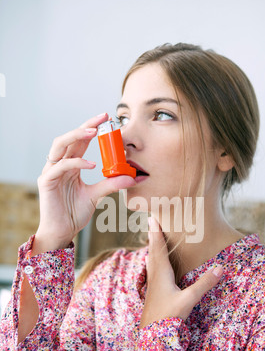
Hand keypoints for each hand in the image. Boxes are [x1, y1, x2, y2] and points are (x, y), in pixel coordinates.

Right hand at [33, 114, 135, 253]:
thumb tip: (133, 178)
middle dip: (85, 125)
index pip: (80, 141)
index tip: (107, 119)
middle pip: (69, 137)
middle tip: (102, 118)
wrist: (62, 231)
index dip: (91, 127)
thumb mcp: (97, 195)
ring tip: (93, 132)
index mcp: (70, 165)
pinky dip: (77, 162)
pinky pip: (61, 166)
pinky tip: (91, 164)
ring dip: (76, 136)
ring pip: (59, 145)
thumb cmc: (74, 213)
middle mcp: (58, 164)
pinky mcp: (46, 181)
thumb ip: (111, 184)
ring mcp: (51, 171)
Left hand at [139, 217, 223, 328]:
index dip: (155, 232)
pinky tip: (155, 268)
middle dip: (153, 236)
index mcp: (161, 274)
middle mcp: (154, 277)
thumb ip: (204, 284)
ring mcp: (152, 286)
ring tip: (152, 239)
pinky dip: (153, 261)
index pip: (158, 248)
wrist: (150, 336)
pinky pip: (152, 270)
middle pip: (152, 251)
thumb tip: (220, 267)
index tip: (152, 217)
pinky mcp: (153, 294)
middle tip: (151, 222)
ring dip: (152, 248)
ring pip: (151, 261)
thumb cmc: (167, 317)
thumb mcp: (188, 300)